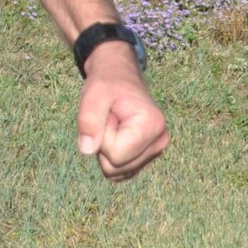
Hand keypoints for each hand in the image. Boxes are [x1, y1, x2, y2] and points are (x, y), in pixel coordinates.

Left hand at [76, 48, 168, 181]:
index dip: (102, 136)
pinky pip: (119, 171)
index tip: (108, 114)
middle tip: (110, 118)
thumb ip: (89, 120)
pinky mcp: (146, 157)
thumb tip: (87, 151)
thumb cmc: (107, 82)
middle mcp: (160, 141)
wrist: (118, 75)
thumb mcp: (93, 94)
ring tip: (113, 125)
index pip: (116, 155)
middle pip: (116, 167)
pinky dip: (110, 155)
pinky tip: (116, 134)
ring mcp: (155, 151)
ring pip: (116, 172)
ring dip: (106, 149)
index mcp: (153, 125)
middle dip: (103, 144)